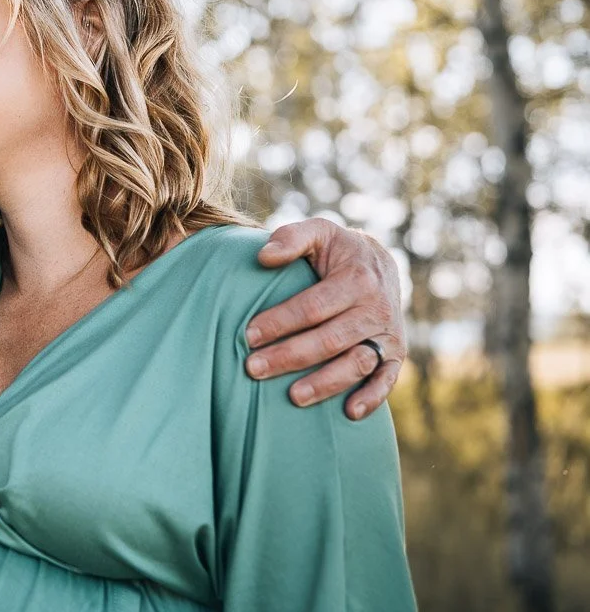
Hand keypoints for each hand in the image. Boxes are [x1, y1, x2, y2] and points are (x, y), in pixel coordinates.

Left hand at [244, 218, 407, 420]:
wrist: (379, 262)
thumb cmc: (337, 250)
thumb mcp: (317, 232)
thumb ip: (291, 237)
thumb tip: (263, 256)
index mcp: (357, 278)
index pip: (312, 306)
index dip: (280, 321)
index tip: (249, 335)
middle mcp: (376, 308)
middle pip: (330, 339)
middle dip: (290, 356)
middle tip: (253, 368)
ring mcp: (388, 334)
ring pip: (356, 363)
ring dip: (325, 382)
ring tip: (292, 397)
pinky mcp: (396, 354)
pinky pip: (387, 380)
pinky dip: (372, 397)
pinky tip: (348, 413)